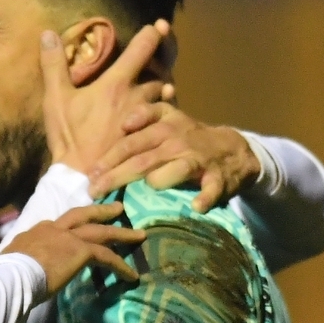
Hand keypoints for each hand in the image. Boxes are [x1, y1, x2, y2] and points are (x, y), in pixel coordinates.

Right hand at [1, 203, 143, 298]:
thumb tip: (17, 270)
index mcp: (38, 231)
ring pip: (101, 232)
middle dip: (101, 211)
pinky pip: (107, 257)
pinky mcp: (81, 250)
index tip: (80, 228)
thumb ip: (21, 261)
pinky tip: (131, 276)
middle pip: (83, 215)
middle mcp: (55, 229)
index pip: (59, 225)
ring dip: (122, 234)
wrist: (12, 274)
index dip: (71, 226)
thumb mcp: (12, 260)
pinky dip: (121, 266)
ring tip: (139, 235)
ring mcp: (69, 238)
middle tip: (118, 209)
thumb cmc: (7, 273)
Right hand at [42, 20, 172, 174]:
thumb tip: (47, 33)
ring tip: (163, 88)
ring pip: (166, 96)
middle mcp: (136, 97)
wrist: (82, 176)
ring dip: (164, 90)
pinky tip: (162, 115)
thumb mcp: (55, 99)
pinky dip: (166, 112)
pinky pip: (166, 118)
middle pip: (160, 73)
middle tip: (161, 61)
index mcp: (115, 84)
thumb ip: (53, 64)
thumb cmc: (69, 136)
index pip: (141, 50)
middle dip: (161, 66)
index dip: (152, 34)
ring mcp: (146, 119)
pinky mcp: (150, 137)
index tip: (158, 25)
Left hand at [89, 103, 261, 212]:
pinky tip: (196, 207)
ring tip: (145, 192)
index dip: (108, 159)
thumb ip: (144, 116)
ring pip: (174, 170)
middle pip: (143, 159)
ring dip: (159, 181)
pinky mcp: (218, 177)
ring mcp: (198, 159)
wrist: (233, 149)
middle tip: (95, 192)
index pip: (130, 143)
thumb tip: (123, 123)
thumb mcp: (168, 117)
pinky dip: (205, 197)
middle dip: (117, 176)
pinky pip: (211, 188)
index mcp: (163, 127)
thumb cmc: (189, 136)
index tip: (90, 175)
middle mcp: (178, 141)